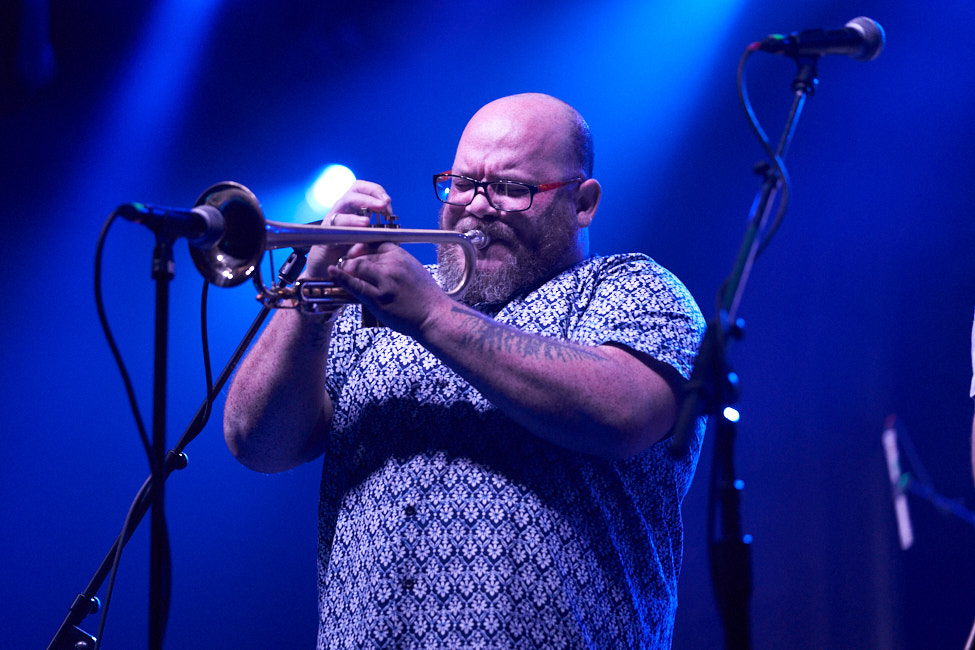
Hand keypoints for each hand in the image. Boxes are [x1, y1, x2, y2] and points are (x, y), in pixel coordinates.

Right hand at [303, 180, 392, 276]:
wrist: (326, 266)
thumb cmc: (346, 250)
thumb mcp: (364, 236)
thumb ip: (375, 227)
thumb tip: (391, 220)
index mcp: (353, 207)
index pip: (365, 188)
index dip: (377, 192)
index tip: (388, 204)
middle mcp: (343, 208)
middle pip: (356, 189)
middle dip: (373, 194)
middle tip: (385, 204)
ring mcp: (334, 217)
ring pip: (347, 201)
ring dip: (363, 203)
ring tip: (376, 212)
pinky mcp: (327, 230)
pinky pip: (338, 221)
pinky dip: (351, 221)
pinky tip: (364, 226)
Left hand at [326, 242, 450, 338]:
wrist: (434, 315)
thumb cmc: (425, 295)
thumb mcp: (413, 270)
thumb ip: (396, 262)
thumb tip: (377, 259)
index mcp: (401, 255)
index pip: (374, 243)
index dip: (361, 247)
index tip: (355, 252)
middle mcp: (392, 264)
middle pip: (363, 254)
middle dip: (351, 259)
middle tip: (345, 265)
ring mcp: (385, 281)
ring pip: (356, 267)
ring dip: (346, 269)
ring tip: (340, 271)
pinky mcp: (378, 298)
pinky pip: (354, 285)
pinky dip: (341, 277)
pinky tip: (333, 272)